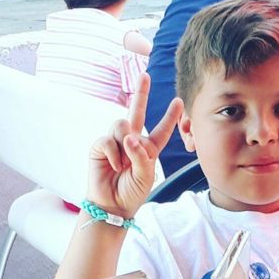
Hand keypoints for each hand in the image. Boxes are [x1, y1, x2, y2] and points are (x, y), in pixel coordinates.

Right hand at [87, 73, 183, 217]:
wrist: (112, 204)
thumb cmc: (132, 191)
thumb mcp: (146, 175)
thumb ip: (141, 155)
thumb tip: (129, 136)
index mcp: (149, 148)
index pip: (162, 130)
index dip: (171, 117)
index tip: (179, 101)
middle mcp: (132, 140)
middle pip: (138, 111)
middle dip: (141, 92)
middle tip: (145, 75)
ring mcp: (116, 141)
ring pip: (122, 124)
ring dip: (124, 145)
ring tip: (122, 165)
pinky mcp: (100, 145)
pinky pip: (108, 139)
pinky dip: (112, 153)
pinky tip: (113, 165)